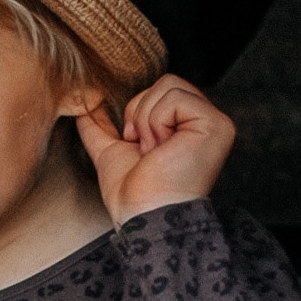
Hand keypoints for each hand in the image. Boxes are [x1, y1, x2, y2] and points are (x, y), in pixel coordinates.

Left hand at [76, 76, 235, 223]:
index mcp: (188, 126)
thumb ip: (100, 126)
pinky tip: (165, 149)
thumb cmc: (135, 196)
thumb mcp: (112, 152)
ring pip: (168, 86)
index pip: (159, 90)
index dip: (138, 114)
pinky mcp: (216, 125)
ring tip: (157, 152)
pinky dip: (157, 124)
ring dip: (148, 123)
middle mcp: (207, 121)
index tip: (140, 149)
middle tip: (148, 152)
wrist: (144, 217)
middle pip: (164, 82)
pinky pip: (174, 98)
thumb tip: (84, 102)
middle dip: (142, 116)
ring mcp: (215, 122)